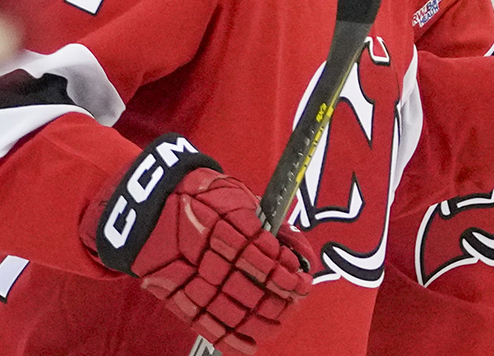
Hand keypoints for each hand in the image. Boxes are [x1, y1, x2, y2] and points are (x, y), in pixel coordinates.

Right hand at [81, 137, 313, 354]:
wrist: (147, 207)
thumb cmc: (202, 197)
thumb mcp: (236, 196)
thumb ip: (267, 224)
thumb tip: (297, 251)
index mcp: (221, 221)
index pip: (258, 252)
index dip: (282, 269)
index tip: (301, 276)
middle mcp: (204, 251)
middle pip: (248, 282)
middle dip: (279, 294)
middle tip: (298, 295)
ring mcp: (187, 276)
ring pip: (230, 306)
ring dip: (261, 318)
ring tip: (281, 317)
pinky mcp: (175, 295)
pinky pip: (204, 322)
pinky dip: (229, 338)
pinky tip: (250, 346)